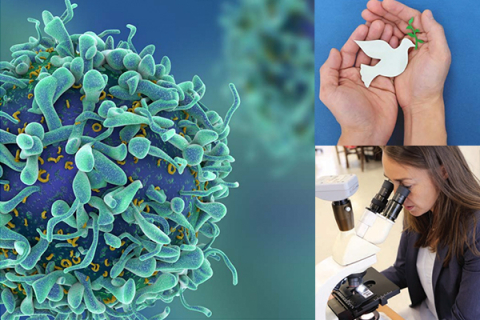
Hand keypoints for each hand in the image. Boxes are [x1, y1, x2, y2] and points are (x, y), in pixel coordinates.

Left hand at [319, 20, 398, 144]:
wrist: (368, 132)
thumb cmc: (347, 115)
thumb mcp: (330, 93)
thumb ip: (328, 71)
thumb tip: (334, 51)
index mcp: (342, 76)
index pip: (348, 52)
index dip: (356, 38)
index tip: (364, 27)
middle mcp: (357, 75)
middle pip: (364, 50)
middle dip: (371, 36)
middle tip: (380, 24)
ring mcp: (372, 78)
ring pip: (378, 54)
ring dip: (382, 41)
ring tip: (389, 29)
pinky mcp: (386, 83)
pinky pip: (390, 64)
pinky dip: (393, 52)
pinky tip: (396, 41)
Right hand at [362, 0, 449, 143]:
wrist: (420, 102)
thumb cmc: (431, 81)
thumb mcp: (439, 54)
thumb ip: (435, 32)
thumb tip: (426, 13)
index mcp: (426, 37)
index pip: (410, 17)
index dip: (397, 9)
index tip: (383, 3)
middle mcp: (414, 41)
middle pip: (397, 22)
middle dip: (382, 13)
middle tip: (368, 7)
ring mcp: (401, 50)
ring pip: (388, 31)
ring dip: (376, 22)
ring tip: (364, 16)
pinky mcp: (392, 60)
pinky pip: (382, 44)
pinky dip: (374, 37)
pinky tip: (365, 32)